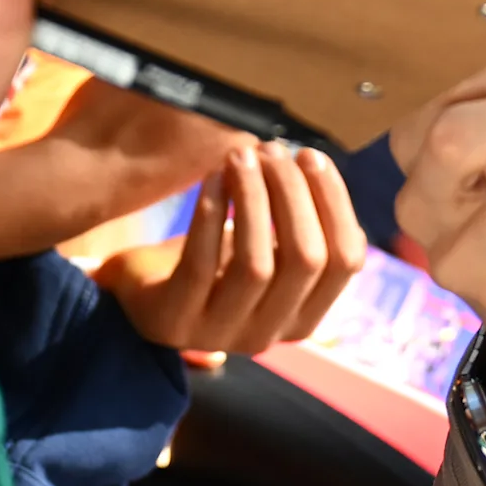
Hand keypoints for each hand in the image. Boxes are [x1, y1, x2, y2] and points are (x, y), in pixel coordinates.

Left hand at [95, 140, 366, 355]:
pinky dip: (211, 214)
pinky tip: (213, 177)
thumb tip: (318, 167)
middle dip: (293, 194)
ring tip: (241, 154)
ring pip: (256, 265)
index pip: (345, 262)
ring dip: (253, 199)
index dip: (334, 202)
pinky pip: (201, 265)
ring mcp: (220, 333)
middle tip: (272, 150)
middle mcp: (269, 335)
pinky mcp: (175, 321)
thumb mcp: (265, 249)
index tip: (311, 155)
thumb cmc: (213, 263)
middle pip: (305, 260)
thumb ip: (298, 224)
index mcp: (303, 317)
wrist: (140, 297)